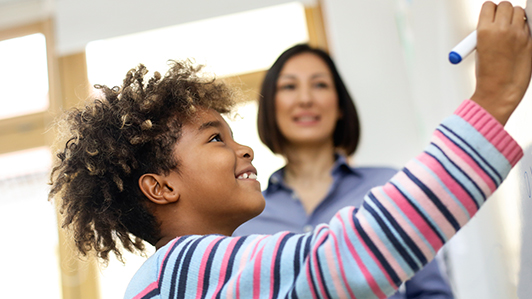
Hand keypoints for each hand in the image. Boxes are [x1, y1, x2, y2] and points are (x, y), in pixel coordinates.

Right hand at [471, 1, 531, 124]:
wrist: (499, 91)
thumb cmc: (487, 74)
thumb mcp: (479, 49)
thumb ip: (487, 31)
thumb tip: (496, 20)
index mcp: (484, 31)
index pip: (489, 6)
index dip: (489, 11)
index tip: (490, 16)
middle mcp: (502, 29)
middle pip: (505, 5)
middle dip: (503, 11)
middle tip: (501, 21)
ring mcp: (518, 34)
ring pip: (519, 12)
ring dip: (515, 17)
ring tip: (510, 30)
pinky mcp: (530, 41)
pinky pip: (528, 25)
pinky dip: (524, 28)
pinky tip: (518, 38)